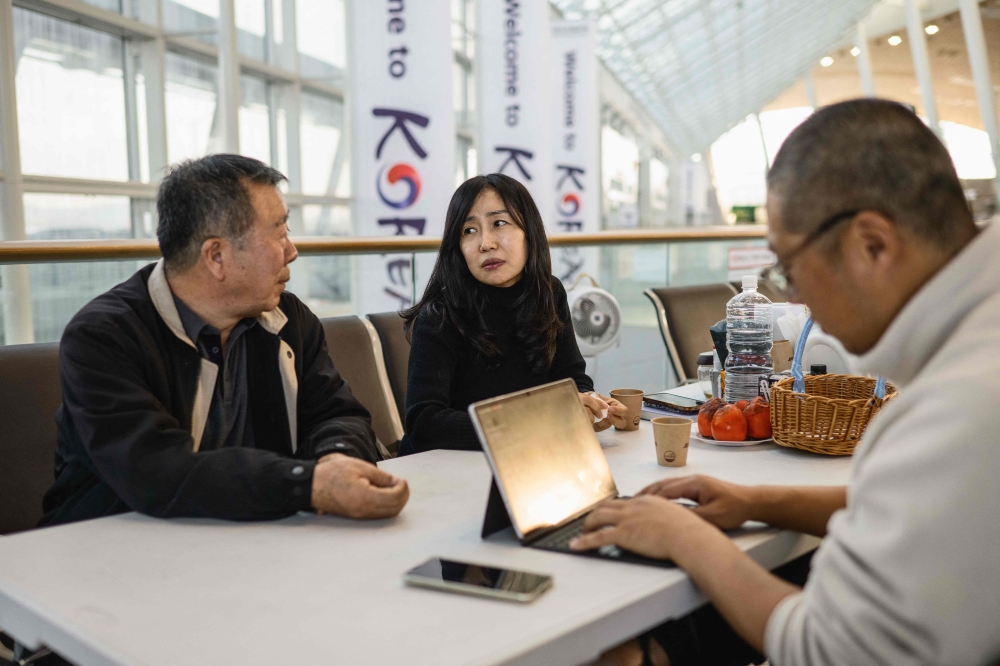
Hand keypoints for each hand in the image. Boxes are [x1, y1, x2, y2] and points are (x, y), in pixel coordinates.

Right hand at [311, 454, 408, 518]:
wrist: (312, 485)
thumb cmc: (331, 474)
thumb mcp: (360, 467)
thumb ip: (381, 477)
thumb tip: (395, 482)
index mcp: (365, 498)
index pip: (394, 498)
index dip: (402, 488)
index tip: (400, 479)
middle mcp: (363, 511)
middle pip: (394, 509)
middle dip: (402, 495)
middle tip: (400, 483)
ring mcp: (359, 516)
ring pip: (387, 514)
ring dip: (395, 501)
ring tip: (392, 486)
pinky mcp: (356, 516)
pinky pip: (378, 514)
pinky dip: (386, 505)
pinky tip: (383, 493)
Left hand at [568, 495, 707, 560]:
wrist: (689, 536)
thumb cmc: (688, 530)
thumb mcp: (675, 516)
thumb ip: (664, 517)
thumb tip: (663, 525)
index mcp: (646, 501)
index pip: (623, 503)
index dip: (613, 509)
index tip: (609, 515)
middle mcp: (634, 506)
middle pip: (606, 506)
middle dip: (595, 514)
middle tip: (591, 523)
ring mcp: (627, 519)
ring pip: (598, 517)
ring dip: (588, 525)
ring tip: (582, 533)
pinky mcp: (624, 534)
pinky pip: (598, 537)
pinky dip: (584, 541)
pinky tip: (576, 545)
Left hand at [580, 392, 628, 431]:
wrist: (583, 403)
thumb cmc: (592, 398)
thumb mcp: (595, 395)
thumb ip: (598, 399)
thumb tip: (602, 405)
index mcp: (616, 406)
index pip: (624, 411)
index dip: (619, 411)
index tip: (609, 408)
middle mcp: (614, 416)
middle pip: (622, 423)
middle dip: (615, 420)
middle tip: (606, 416)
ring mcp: (607, 423)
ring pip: (609, 426)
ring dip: (603, 422)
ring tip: (596, 416)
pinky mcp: (598, 427)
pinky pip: (599, 428)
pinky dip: (595, 424)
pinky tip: (590, 419)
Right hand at [638, 475, 754, 529]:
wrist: (751, 501)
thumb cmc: (734, 509)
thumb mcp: (713, 517)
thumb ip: (691, 517)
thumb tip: (671, 518)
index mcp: (693, 484)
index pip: (666, 491)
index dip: (650, 499)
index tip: (636, 507)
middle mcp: (691, 480)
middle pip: (663, 485)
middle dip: (646, 493)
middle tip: (629, 503)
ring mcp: (694, 482)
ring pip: (667, 485)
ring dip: (652, 492)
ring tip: (638, 500)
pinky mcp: (697, 487)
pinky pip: (674, 488)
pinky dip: (662, 493)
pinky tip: (657, 500)